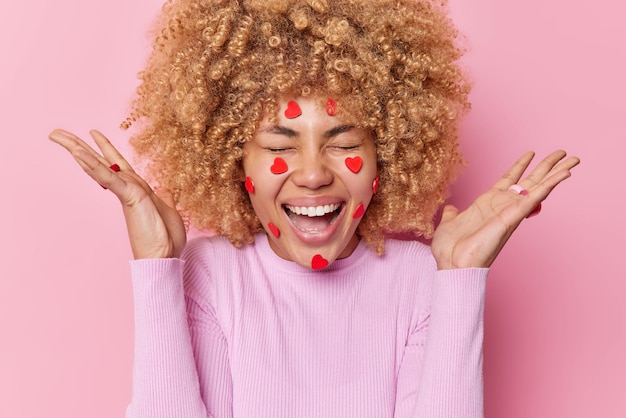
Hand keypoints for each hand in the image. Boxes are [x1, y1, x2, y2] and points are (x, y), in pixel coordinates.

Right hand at [49, 129, 186, 258]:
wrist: (164, 256)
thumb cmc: (165, 238)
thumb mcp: (168, 208)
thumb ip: (164, 196)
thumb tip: (165, 188)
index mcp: (135, 188)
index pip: (116, 163)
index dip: (105, 146)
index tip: (93, 132)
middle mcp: (127, 187)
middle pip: (99, 161)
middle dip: (78, 144)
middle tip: (56, 132)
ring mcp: (125, 191)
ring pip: (97, 165)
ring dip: (77, 148)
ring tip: (57, 135)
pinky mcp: (128, 196)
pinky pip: (108, 177)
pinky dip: (93, 165)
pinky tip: (78, 152)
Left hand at [431, 150, 579, 269]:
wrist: (452, 264)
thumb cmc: (450, 249)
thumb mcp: (448, 223)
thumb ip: (452, 213)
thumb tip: (450, 208)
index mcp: (487, 203)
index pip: (508, 179)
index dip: (519, 165)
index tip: (530, 153)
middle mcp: (502, 206)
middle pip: (530, 180)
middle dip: (546, 166)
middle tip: (563, 152)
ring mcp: (510, 211)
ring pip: (538, 187)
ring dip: (555, 172)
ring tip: (573, 158)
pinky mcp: (513, 217)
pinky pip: (535, 197)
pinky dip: (550, 185)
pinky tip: (564, 173)